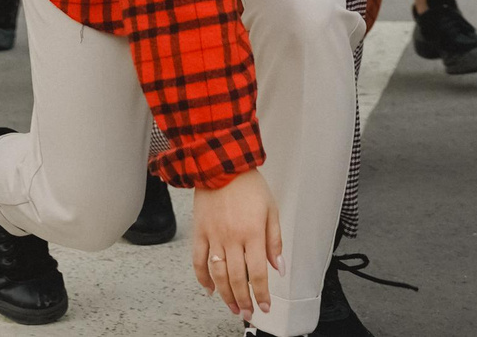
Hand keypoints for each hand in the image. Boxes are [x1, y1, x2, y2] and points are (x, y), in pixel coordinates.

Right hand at [189, 169, 281, 318]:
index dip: (261, 293)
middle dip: (243, 300)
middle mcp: (232, 238)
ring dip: (225, 295)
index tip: (264, 306)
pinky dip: (202, 278)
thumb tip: (278, 267)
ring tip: (232, 307)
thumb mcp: (271, 209)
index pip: (258, 272)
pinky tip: (209, 289)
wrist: (221, 164)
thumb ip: (274, 240)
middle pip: (237, 278)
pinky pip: (198, 260)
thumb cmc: (249, 184)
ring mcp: (214, 236)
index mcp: (253, 232)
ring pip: (218, 274)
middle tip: (247, 312)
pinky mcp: (199, 232)